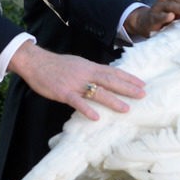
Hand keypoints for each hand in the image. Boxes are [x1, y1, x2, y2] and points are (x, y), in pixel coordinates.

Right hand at [7, 41, 145, 120]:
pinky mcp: (63, 92)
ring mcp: (75, 83)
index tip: (142, 84)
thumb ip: (91, 71)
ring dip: (113, 100)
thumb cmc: (57, 64)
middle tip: (142, 95)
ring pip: (97, 92)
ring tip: (126, 109)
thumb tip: (105, 76)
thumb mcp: (78, 64)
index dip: (128, 78)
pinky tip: (96, 117)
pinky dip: (87, 109)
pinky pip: (77, 101)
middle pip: (110, 81)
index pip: (113, 71)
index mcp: (90, 66)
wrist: (36, 62)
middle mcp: (86, 73)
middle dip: (127, 88)